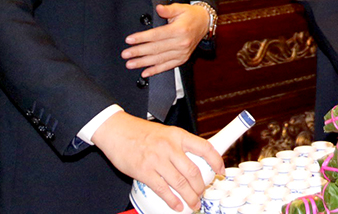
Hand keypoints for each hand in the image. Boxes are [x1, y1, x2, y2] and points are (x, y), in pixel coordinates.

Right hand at [92, 111, 223, 211]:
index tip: (221, 171)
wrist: (117, 131)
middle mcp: (170, 147)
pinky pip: (162, 189)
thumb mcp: (166, 132)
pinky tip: (178, 206)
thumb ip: (180, 145)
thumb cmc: (141, 132)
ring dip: (190, 197)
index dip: (216, 161)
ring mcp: (157, 160)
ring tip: (194, 203)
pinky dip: (172, 200)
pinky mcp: (144, 171)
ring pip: (180, 183)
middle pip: (193, 172)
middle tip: (203, 193)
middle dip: (201, 187)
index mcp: (178, 135)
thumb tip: (195, 161)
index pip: (205, 147)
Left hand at [123, 3, 209, 76]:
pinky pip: (168, 66)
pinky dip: (156, 70)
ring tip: (131, 64)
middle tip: (125, 54)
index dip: (142, 38)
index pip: (157, 35)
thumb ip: (168, 9)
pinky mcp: (182, 59)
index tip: (129, 40)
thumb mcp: (180, 8)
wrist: (204, 23)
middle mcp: (181, 43)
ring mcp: (182, 52)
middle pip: (156, 48)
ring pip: (160, 59)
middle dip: (139, 52)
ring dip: (144, 62)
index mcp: (180, 29)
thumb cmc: (190, 15)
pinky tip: (145, 72)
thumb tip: (158, 8)